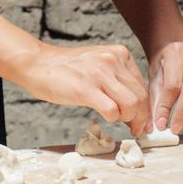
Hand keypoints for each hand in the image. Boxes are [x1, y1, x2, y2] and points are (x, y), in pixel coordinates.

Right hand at [23, 41, 150, 135]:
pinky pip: (112, 110)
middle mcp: (112, 60)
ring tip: (118, 121)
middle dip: (140, 118)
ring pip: (131, 104)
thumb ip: (117, 78)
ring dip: (127, 119)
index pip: (142, 86)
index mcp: (118, 54)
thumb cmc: (67, 68)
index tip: (142, 121)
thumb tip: (135, 105)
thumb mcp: (99, 63)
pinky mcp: (85, 88)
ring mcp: (99, 73)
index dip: (145, 107)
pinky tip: (105, 116)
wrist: (38, 63)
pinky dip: (112, 118)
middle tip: (134, 129)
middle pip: (140, 96)